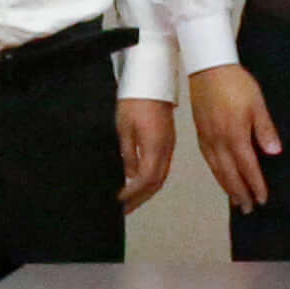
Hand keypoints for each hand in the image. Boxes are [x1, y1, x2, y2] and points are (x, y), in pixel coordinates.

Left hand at [117, 98, 175, 212]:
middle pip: (157, 181)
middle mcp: (166, 148)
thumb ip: (128, 155)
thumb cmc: (135, 100)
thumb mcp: (123, 129)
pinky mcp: (168, 138)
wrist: (151, 79)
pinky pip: (163, 165)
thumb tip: (129, 175)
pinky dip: (152, 178)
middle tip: (126, 209)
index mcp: (155, 146)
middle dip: (141, 198)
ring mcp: (169, 143)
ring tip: (132, 199)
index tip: (120, 201)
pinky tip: (141, 180)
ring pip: (162, 174)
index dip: (133, 194)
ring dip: (147, 190)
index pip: (146, 179)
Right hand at [188, 65, 282, 213]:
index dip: (255, 185)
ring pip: (217, 170)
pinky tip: (221, 177)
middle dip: (240, 193)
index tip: (262, 199)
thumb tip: (273, 152)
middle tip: (248, 209)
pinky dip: (216, 174)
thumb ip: (265, 130)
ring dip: (227, 187)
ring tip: (235, 201)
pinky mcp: (200, 134)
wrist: (208, 69)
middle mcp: (219, 142)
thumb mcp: (257, 104)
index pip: (248, 168)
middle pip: (230, 174)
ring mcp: (207, 139)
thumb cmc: (236, 84)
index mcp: (235, 136)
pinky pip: (209, 161)